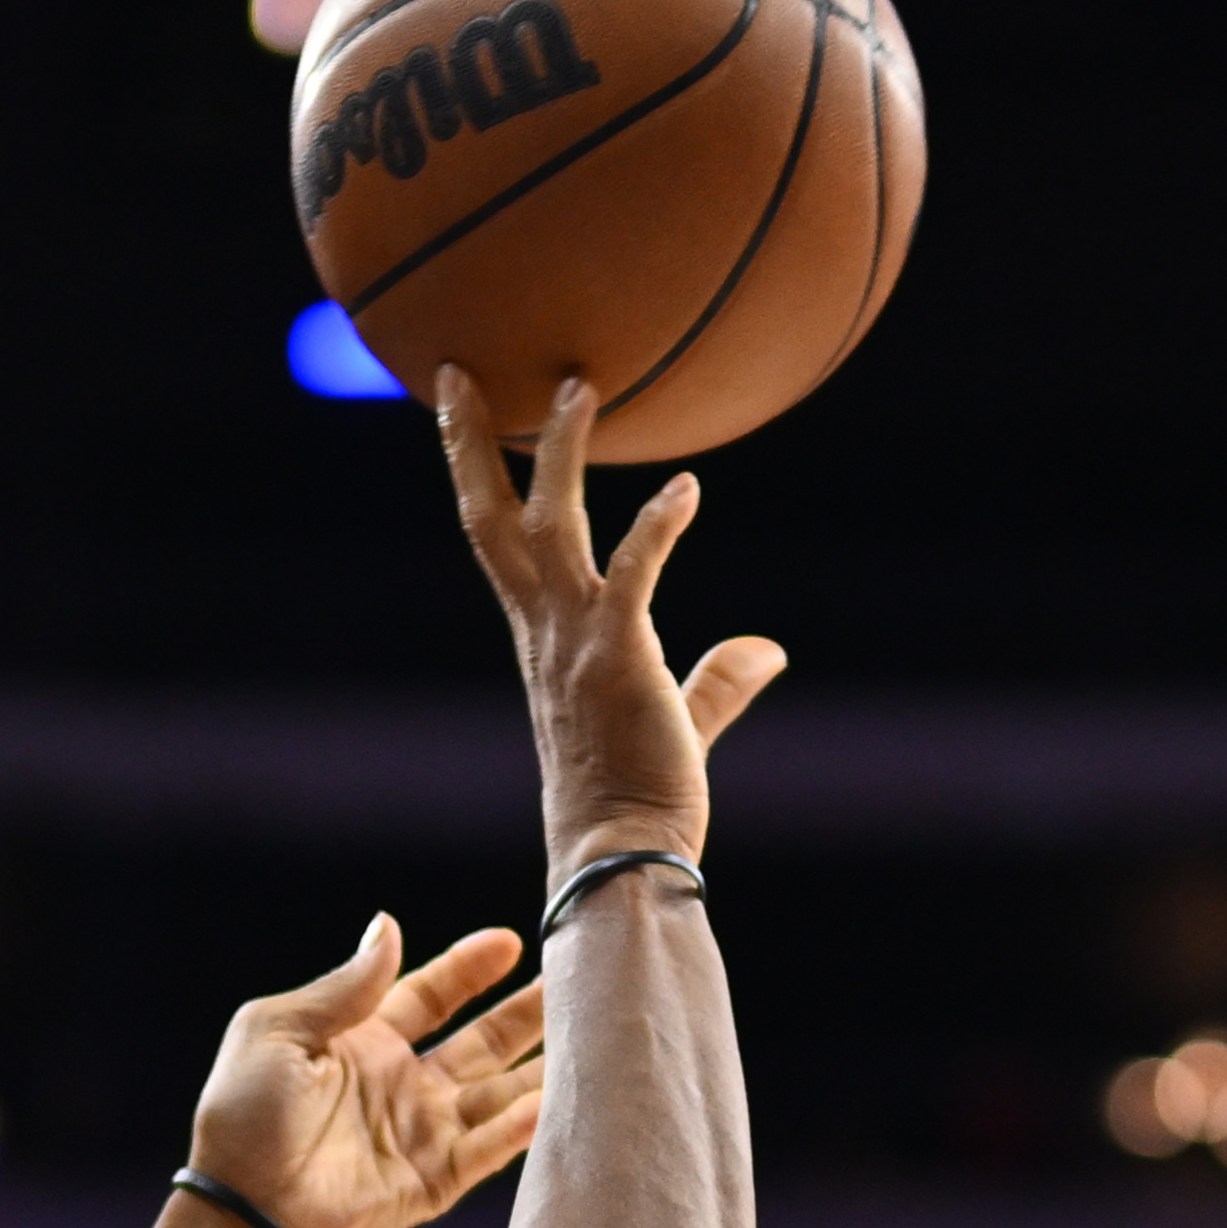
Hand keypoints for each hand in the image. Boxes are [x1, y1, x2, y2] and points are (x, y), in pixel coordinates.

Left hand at [185, 915, 551, 1227]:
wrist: (243, 1208)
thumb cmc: (244, 1116)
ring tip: (592, 1038)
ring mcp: (423, 1133)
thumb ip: (345, 987)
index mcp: (364, 1042)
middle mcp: (403, 1084)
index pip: (432, 996)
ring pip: (499, 1094)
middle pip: (483, 1042)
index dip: (470, 969)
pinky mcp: (434, 1182)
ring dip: (542, 1068)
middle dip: (528, 1014)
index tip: (510, 941)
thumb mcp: (279, 1030)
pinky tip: (551, 1101)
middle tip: (578, 984)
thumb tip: (388, 925)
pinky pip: (488, 1150)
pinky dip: (519, 1128)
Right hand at [435, 366, 784, 876]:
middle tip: (458, 372)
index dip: (478, 476)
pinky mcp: (618, 660)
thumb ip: (718, 681)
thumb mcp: (677, 724)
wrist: (620, 856)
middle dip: (468, 443)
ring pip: (550, 527)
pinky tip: (686, 489)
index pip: (499, 542)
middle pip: (490, 519)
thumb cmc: (639, 801)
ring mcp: (575, 643)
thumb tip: (769, 651)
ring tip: (576, 386)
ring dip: (558, 453)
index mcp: (543, 640)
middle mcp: (544, 631)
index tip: (467, 417)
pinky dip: (657, 531)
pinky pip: (633, 577)